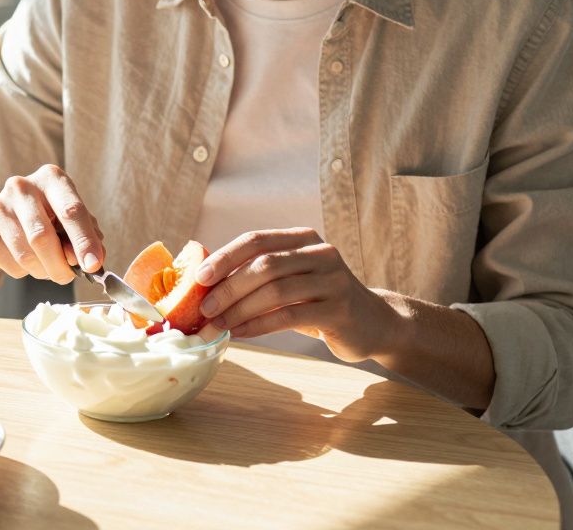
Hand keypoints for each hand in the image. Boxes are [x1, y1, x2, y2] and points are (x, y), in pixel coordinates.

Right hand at [0, 164, 104, 284]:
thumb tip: (91, 263)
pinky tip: (29, 259)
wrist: (9, 212)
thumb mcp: (72, 216)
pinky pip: (12, 265)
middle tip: (68, 276)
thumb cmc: (50, 214)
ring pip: (26, 256)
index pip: (71, 211)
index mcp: (50, 178)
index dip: (84, 241)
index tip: (93, 265)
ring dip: (44, 271)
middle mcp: (21, 187)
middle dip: (60, 265)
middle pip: (42, 236)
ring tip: (49, 266)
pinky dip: (26, 272)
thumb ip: (87, 236)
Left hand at [196, 228, 398, 362]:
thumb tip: (203, 283)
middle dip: (228, 288)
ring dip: (239, 310)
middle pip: (264, 265)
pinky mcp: (339, 309)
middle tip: (204, 309)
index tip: (199, 278)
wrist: (373, 323)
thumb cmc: (318, 301)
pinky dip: (259, 325)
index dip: (225, 257)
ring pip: (275, 291)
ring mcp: (334, 280)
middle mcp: (321, 253)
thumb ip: (259, 275)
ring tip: (218, 325)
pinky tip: (240, 333)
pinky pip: (289, 315)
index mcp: (304, 239)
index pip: (257, 240)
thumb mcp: (291, 279)